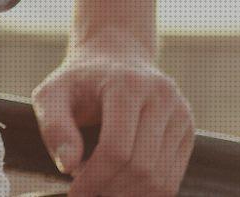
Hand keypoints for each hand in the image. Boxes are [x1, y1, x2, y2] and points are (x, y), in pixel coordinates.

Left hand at [32, 34, 194, 196]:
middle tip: (89, 190)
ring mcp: (180, 113)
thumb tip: (67, 166)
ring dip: (129, 193)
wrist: (113, 56)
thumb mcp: (52, 94)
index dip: (94, 178)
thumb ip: (54, 127)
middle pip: (142, 167)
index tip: (75, 192)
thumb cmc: (78, 80)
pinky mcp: (187, 129)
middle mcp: (161, 97)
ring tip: (103, 187)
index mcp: (127, 85)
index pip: (116, 148)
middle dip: (111, 189)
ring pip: (161, 178)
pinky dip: (146, 190)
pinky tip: (121, 184)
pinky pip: (173, 176)